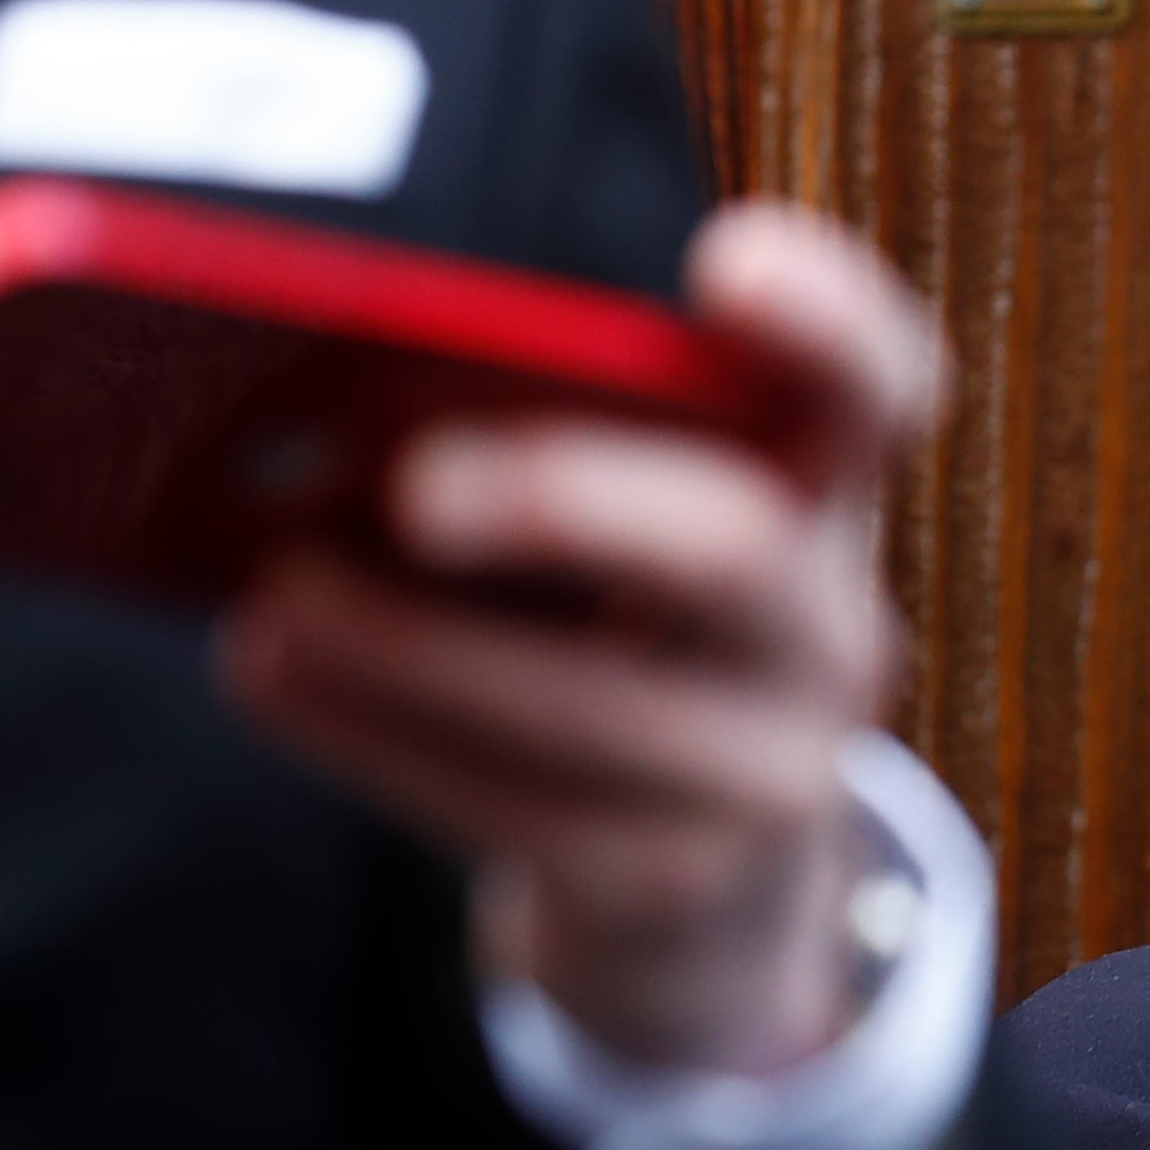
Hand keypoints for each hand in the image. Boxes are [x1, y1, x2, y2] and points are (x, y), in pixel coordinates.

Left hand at [218, 203, 943, 1077]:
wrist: (681, 880)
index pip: (884, 389)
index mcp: (817, 488)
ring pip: (598, 709)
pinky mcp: (674, 885)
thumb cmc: (590, 625)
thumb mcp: (582, 517)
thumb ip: (511, 438)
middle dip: (567, 503)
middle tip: (414, 485)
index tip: (724, 265)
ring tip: (269, 597)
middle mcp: (832, 627)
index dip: (833, 323)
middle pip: (742, 548)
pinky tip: (265, 668)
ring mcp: (775, 772)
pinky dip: (370, 733)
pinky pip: (516, 816)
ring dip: (408, 649)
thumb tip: (305, 407)